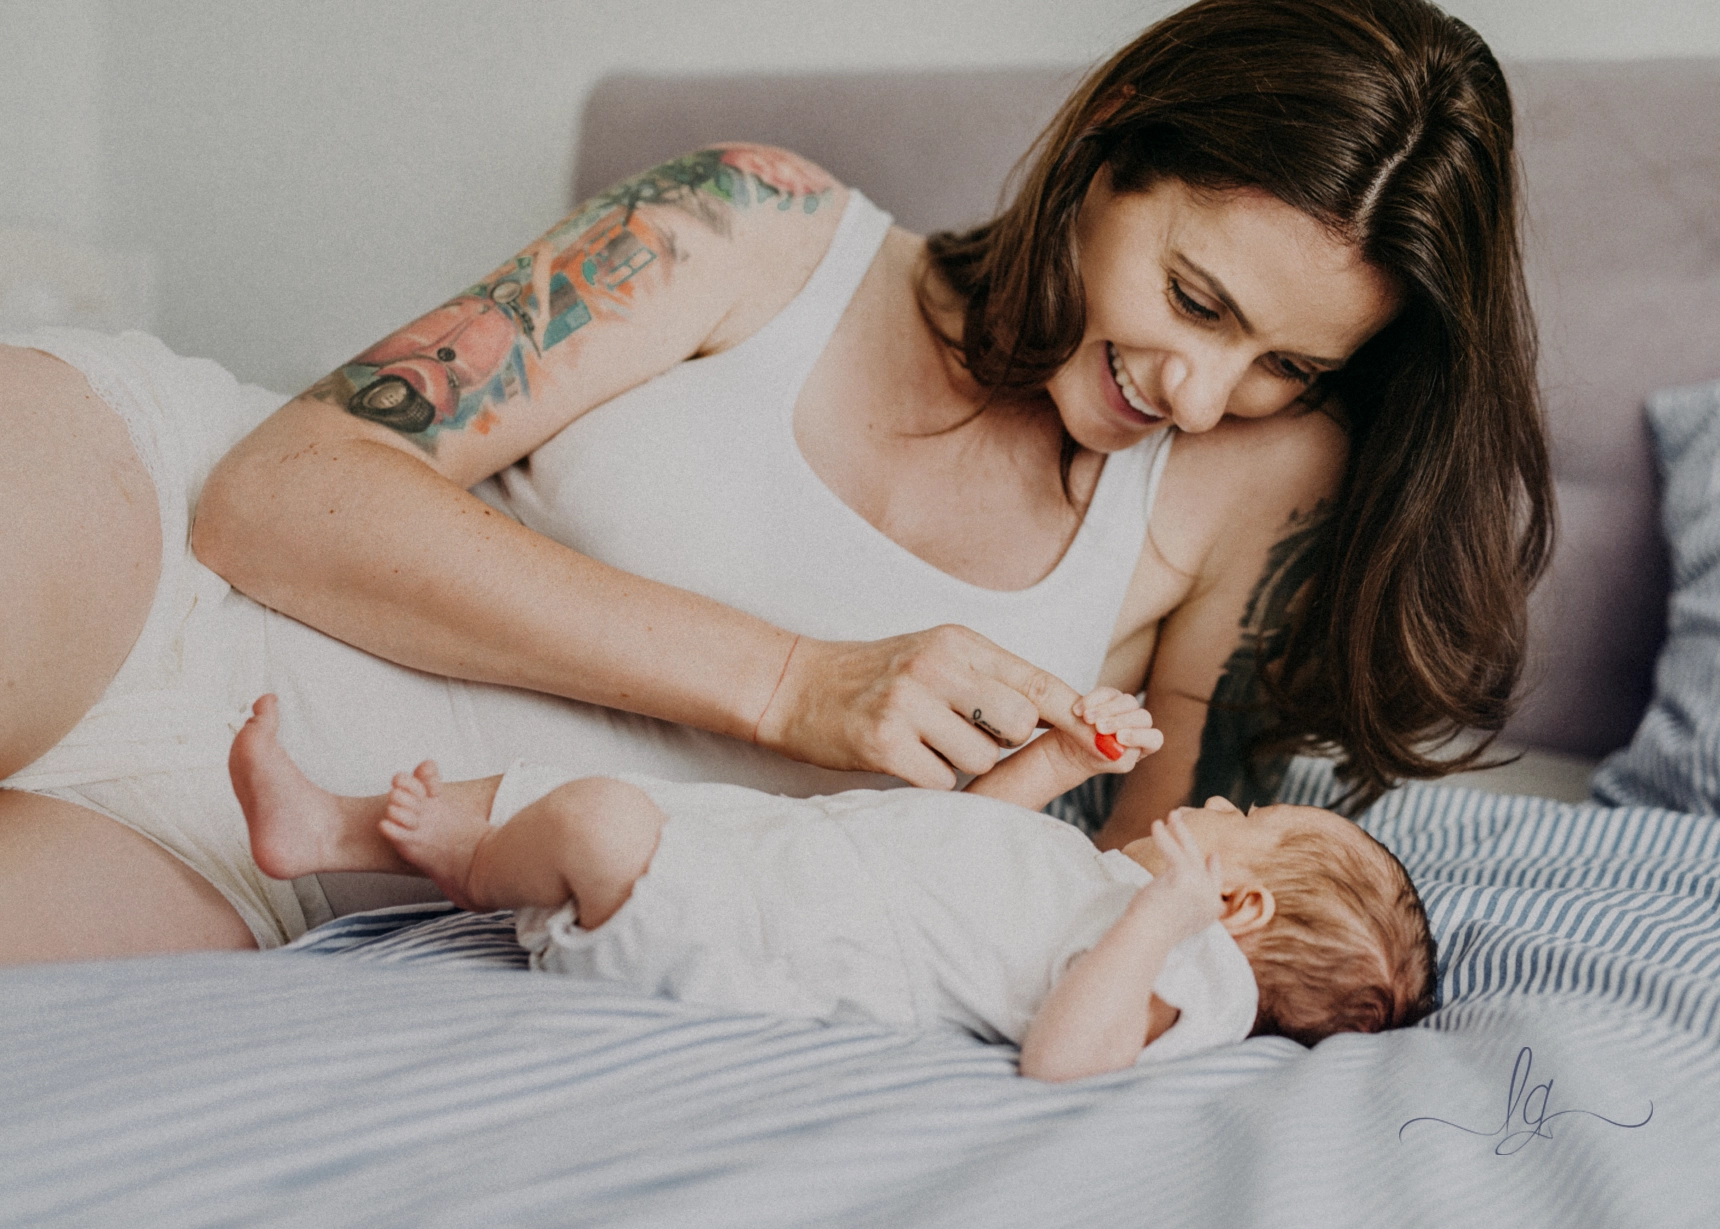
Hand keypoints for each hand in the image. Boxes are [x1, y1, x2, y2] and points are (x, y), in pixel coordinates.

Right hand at [753, 625, 1088, 788]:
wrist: (794, 686)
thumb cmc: (877, 678)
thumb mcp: (939, 659)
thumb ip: (996, 680)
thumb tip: (1073, 712)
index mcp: (960, 642)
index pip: (1038, 680)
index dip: (1081, 714)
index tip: (1119, 738)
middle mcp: (938, 665)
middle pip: (1020, 723)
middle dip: (1004, 742)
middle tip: (962, 733)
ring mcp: (909, 702)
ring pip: (983, 758)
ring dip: (961, 763)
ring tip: (923, 741)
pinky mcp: (884, 741)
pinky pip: (942, 780)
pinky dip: (929, 779)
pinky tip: (903, 757)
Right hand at [1072, 687, 1163, 771]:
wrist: (1078, 747)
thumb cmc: (1097, 758)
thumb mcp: (1105, 761)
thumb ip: (1113, 755)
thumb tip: (1114, 742)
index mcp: (1145, 745)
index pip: (1154, 739)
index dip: (1139, 736)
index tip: (1119, 737)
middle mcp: (1140, 724)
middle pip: (1143, 717)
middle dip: (1121, 721)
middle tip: (1099, 727)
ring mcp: (1127, 708)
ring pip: (1127, 702)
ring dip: (1105, 710)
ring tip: (1086, 719)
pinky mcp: (1112, 696)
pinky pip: (1106, 693)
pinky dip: (1092, 700)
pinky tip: (1078, 711)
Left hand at [1129, 814, 1223, 945]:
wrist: (1146, 938)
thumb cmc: (1150, 933)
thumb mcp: (1174, 917)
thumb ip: (1181, 902)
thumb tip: (1172, 884)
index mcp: (1210, 913)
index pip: (1215, 885)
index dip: (1214, 869)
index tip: (1214, 855)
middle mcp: (1209, 899)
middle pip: (1202, 864)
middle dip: (1191, 842)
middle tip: (1184, 824)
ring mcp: (1200, 888)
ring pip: (1190, 853)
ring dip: (1180, 831)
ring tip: (1171, 815)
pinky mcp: (1185, 877)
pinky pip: (1174, 851)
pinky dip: (1165, 837)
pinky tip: (1157, 825)